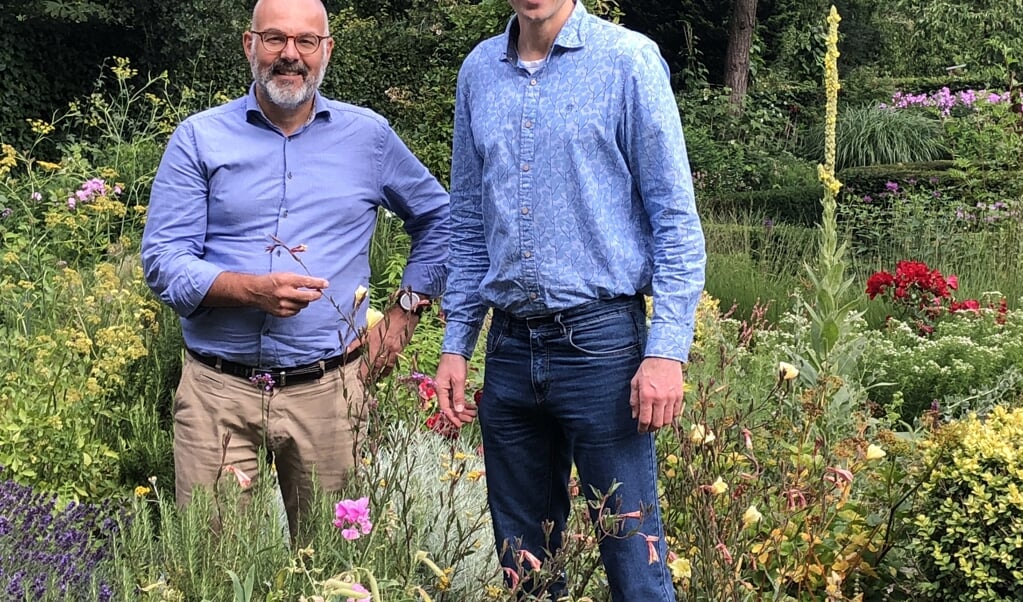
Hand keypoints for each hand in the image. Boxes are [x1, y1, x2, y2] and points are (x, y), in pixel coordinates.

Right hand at [206, 271, 326, 316]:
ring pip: (303, 305)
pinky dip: (297, 307)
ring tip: (299, 296)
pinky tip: (292, 302)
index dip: (318, 283)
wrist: (254, 291)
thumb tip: (317, 284)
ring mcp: (282, 304)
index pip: (306, 282)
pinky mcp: (280, 313)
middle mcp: (284, 293)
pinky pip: (296, 311)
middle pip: (308, 297)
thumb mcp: (285, 275)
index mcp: (286, 280)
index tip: (325, 284)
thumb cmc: (272, 281)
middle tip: (318, 293)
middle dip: (316, 295)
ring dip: (305, 301)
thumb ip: (299, 280)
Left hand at [355, 305, 418, 379]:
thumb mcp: (370, 328)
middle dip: (371, 375)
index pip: (367, 360)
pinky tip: (386, 373)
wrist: (404, 315)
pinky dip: (389, 368)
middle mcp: (383, 347)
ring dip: (380, 374)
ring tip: (375, 381)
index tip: (360, 379)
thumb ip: (359, 340)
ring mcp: (392, 349)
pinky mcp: (400, 349)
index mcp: (374, 341)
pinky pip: (393, 362)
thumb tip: (347, 349)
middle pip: (376, 365)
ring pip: (385, 365)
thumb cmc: (386, 320)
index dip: (364, 371)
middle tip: (366, 384)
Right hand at [436, 353, 476, 426]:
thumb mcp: (458, 380)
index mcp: (440, 389)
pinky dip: (463, 402)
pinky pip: (456, 397)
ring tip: (473, 414)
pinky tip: (470, 406)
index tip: (460, 424)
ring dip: (463, 409)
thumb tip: (459, 410)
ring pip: (454, 403)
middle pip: (450, 407)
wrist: (454, 350)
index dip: (453, 417)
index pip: (445, 408)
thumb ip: (458, 396)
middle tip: (470, 419)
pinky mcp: (451, 385)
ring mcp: (446, 388)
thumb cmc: (454, 363)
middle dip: (460, 414)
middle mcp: (442, 390)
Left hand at [629, 357, 683, 432]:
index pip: (645, 420)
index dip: (642, 428)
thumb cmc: (647, 369)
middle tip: (648, 428)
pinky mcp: (679, 396)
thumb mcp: (635, 383)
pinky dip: (670, 417)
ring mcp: (671, 398)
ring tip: (656, 421)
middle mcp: (660, 399)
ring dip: (661, 424)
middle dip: (651, 428)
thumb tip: (635, 416)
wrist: (664, 357)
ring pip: (667, 420)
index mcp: (647, 396)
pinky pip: (676, 413)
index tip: (640, 430)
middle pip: (657, 423)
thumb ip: (634, 400)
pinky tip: (665, 414)